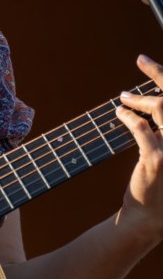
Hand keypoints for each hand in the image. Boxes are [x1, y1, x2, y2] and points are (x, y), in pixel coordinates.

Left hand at [116, 54, 162, 245]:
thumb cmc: (161, 184)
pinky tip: (120, 113)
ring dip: (139, 98)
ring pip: (160, 107)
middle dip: (158, 73)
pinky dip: (127, 115)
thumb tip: (155, 100)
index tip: (150, 64)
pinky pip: (140, 126)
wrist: (151, 218)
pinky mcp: (157, 158)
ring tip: (125, 97)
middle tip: (141, 60)